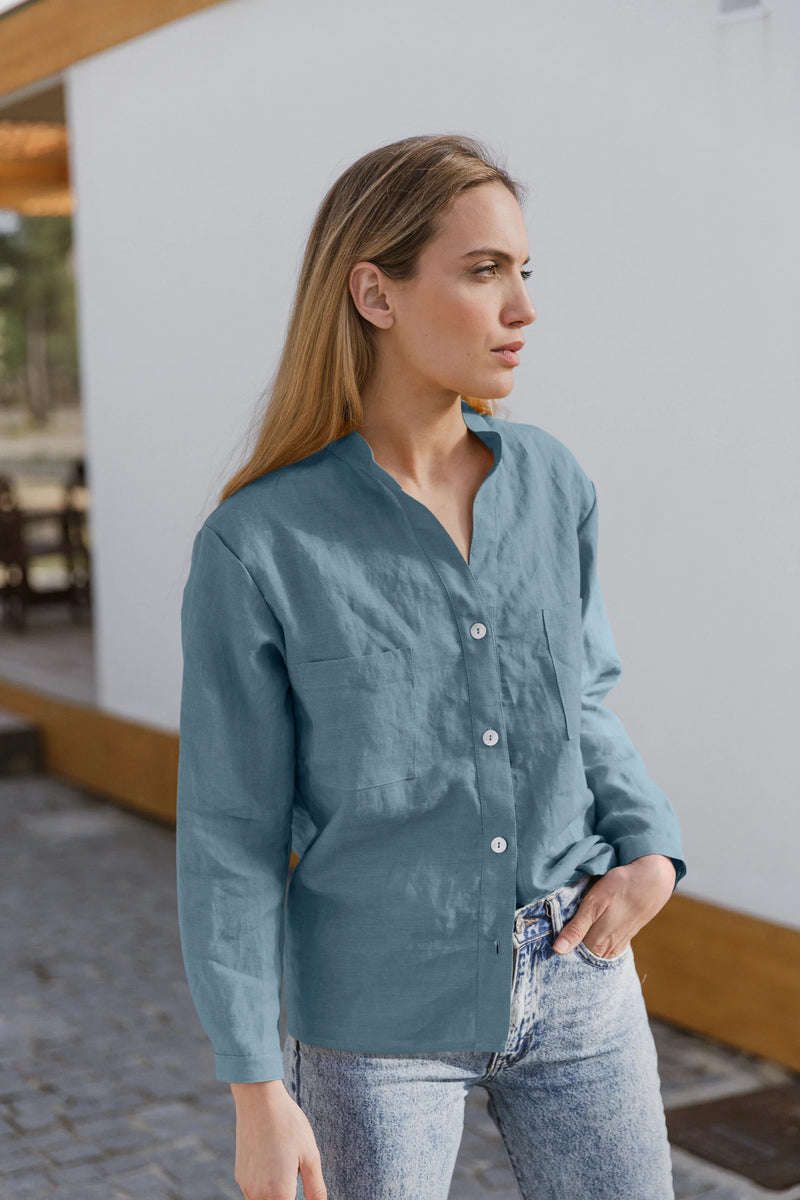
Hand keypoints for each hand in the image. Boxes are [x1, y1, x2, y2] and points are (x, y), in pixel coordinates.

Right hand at [231, 1079, 326, 1199]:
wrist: (259, 1100)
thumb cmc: (288, 1124)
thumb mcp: (310, 1156)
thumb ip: (316, 1190)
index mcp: (279, 1194)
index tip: (300, 1186)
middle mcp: (258, 1195)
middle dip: (288, 1197)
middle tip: (295, 1174)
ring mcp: (246, 1186)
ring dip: (277, 1196)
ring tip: (287, 1170)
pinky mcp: (240, 1176)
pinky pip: (254, 1193)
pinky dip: (266, 1189)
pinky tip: (275, 1165)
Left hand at [552, 854, 675, 959]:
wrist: (652, 881)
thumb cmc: (620, 888)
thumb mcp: (593, 904)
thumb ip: (576, 929)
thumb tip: (558, 950)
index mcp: (597, 944)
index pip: (570, 957)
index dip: (556, 952)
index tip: (543, 945)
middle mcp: (606, 950)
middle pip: (580, 958)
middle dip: (566, 952)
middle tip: (550, 941)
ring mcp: (616, 946)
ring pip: (591, 954)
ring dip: (578, 949)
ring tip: (565, 937)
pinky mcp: (622, 939)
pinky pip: (602, 949)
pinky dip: (591, 946)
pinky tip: (585, 937)